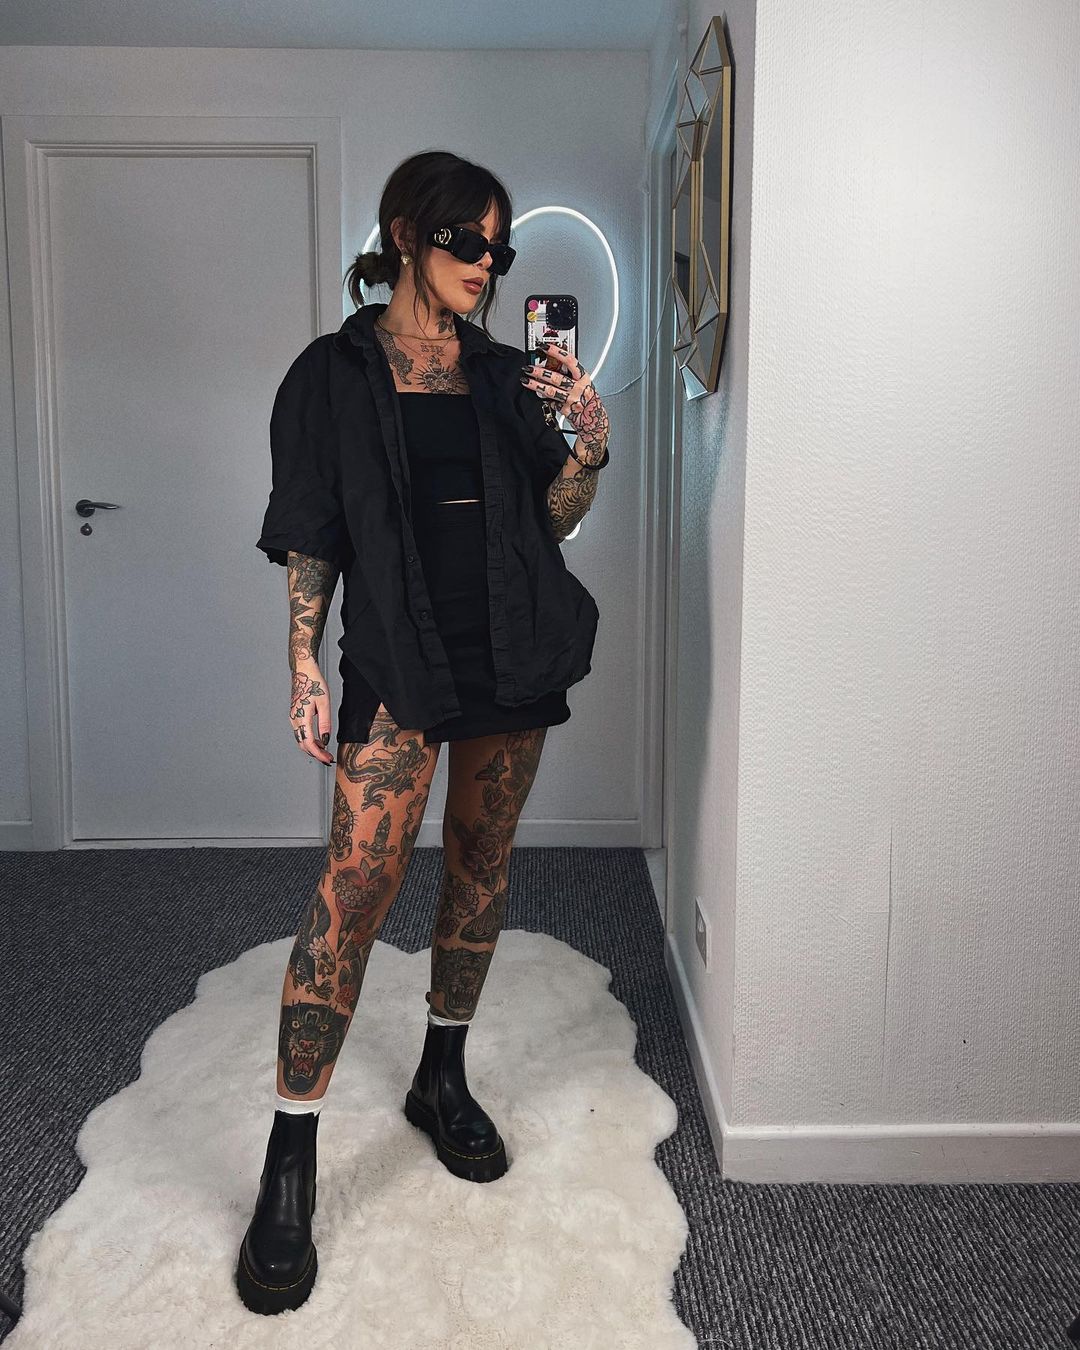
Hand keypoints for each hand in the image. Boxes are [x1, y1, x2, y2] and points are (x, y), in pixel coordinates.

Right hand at [290, 660, 335, 763]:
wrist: (303, 671)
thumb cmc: (314, 683)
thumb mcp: (324, 703)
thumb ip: (324, 723)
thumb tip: (325, 740)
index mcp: (301, 717)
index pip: (308, 743)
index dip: (318, 754)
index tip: (328, 759)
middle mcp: (294, 719)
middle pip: (303, 744)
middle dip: (316, 754)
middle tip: (328, 758)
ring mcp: (293, 717)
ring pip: (301, 739)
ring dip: (312, 748)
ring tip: (325, 751)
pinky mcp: (294, 715)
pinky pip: (300, 733)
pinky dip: (309, 740)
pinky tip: (318, 740)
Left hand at [520, 342, 609, 460]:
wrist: (594, 419)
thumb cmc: (587, 398)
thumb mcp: (584, 382)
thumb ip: (570, 374)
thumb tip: (552, 362)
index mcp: (583, 377)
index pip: (570, 361)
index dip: (557, 353)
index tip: (544, 347)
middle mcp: (578, 388)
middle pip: (557, 378)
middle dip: (540, 372)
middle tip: (528, 367)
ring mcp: (571, 400)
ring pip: (551, 391)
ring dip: (536, 385)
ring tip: (525, 380)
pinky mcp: (565, 410)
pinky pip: (550, 402)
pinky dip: (543, 398)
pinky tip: (537, 394)